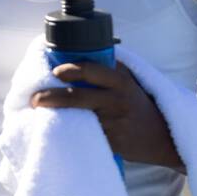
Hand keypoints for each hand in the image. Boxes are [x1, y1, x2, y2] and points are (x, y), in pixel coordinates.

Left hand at [31, 61, 183, 169]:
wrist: (162, 136)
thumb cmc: (137, 103)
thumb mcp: (128, 80)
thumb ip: (106, 68)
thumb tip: (73, 52)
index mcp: (120, 81)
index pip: (91, 70)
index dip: (70, 70)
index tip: (54, 72)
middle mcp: (117, 100)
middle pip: (77, 97)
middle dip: (51, 97)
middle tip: (34, 99)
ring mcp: (114, 123)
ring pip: (78, 119)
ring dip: (56, 117)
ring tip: (38, 114)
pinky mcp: (111, 143)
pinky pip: (85, 136)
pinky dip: (69, 133)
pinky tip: (56, 130)